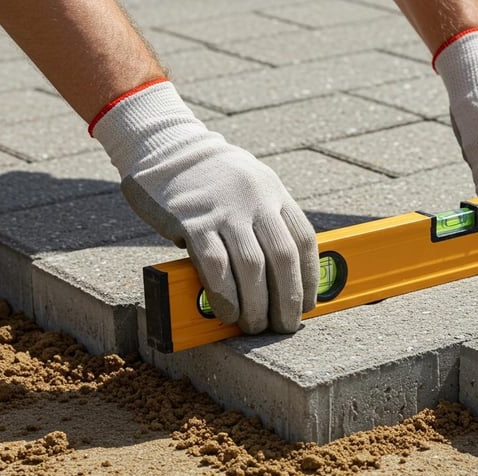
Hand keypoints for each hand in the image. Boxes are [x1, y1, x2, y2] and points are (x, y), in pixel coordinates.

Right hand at [92, 80, 318, 333]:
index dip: (310, 278)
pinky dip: (225, 295)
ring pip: (252, 267)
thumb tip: (280, 279)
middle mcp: (256, 199)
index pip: (304, 241)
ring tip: (255, 326)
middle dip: (287, 299)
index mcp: (275, 193)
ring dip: (257, 304)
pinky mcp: (192, 220)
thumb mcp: (252, 188)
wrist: (167, 147)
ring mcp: (225, 209)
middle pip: (282, 258)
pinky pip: (215, 265)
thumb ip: (267, 222)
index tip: (308, 305)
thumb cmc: (213, 179)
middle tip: (284, 326)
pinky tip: (227, 313)